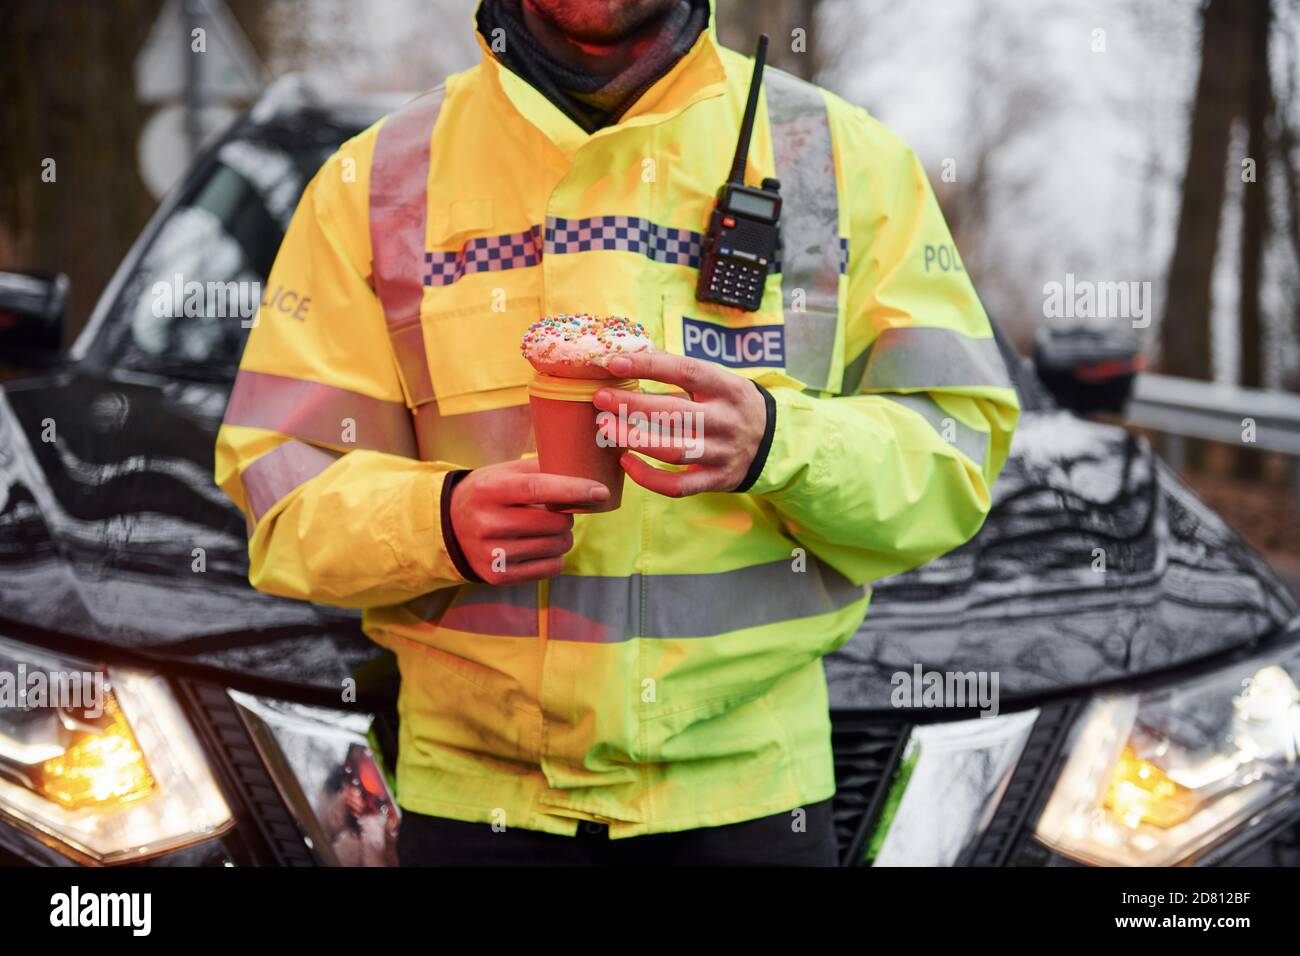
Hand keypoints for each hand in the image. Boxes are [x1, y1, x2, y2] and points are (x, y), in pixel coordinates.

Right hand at [449, 458, 606, 583]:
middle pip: (553, 522)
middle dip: (568, 516)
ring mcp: (492, 553)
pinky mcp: (498, 575)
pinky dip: (556, 556)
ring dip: (563, 536)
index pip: (537, 489)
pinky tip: (541, 546)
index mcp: (489, 490)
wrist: (450, 526)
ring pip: (556, 546)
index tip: (601, 491)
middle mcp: (487, 523)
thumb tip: (585, 468)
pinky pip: (551, 568)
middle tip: (560, 512)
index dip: (573, 490)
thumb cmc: (489, 493)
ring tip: (548, 529)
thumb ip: (540, 469)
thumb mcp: (504, 473)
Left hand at [593, 351, 766, 497]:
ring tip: (605, 427)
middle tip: (600, 398)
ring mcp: (722, 454)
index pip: (686, 371)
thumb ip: (679, 371)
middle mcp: (727, 421)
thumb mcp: (717, 380)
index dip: (649, 366)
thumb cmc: (729, 404)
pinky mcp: (716, 480)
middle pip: (675, 413)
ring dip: (634, 440)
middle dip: (632, 405)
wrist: (772, 441)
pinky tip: (626, 461)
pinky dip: (648, 477)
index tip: (614, 362)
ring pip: (673, 450)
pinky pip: (678, 486)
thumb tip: (629, 355)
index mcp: (728, 388)